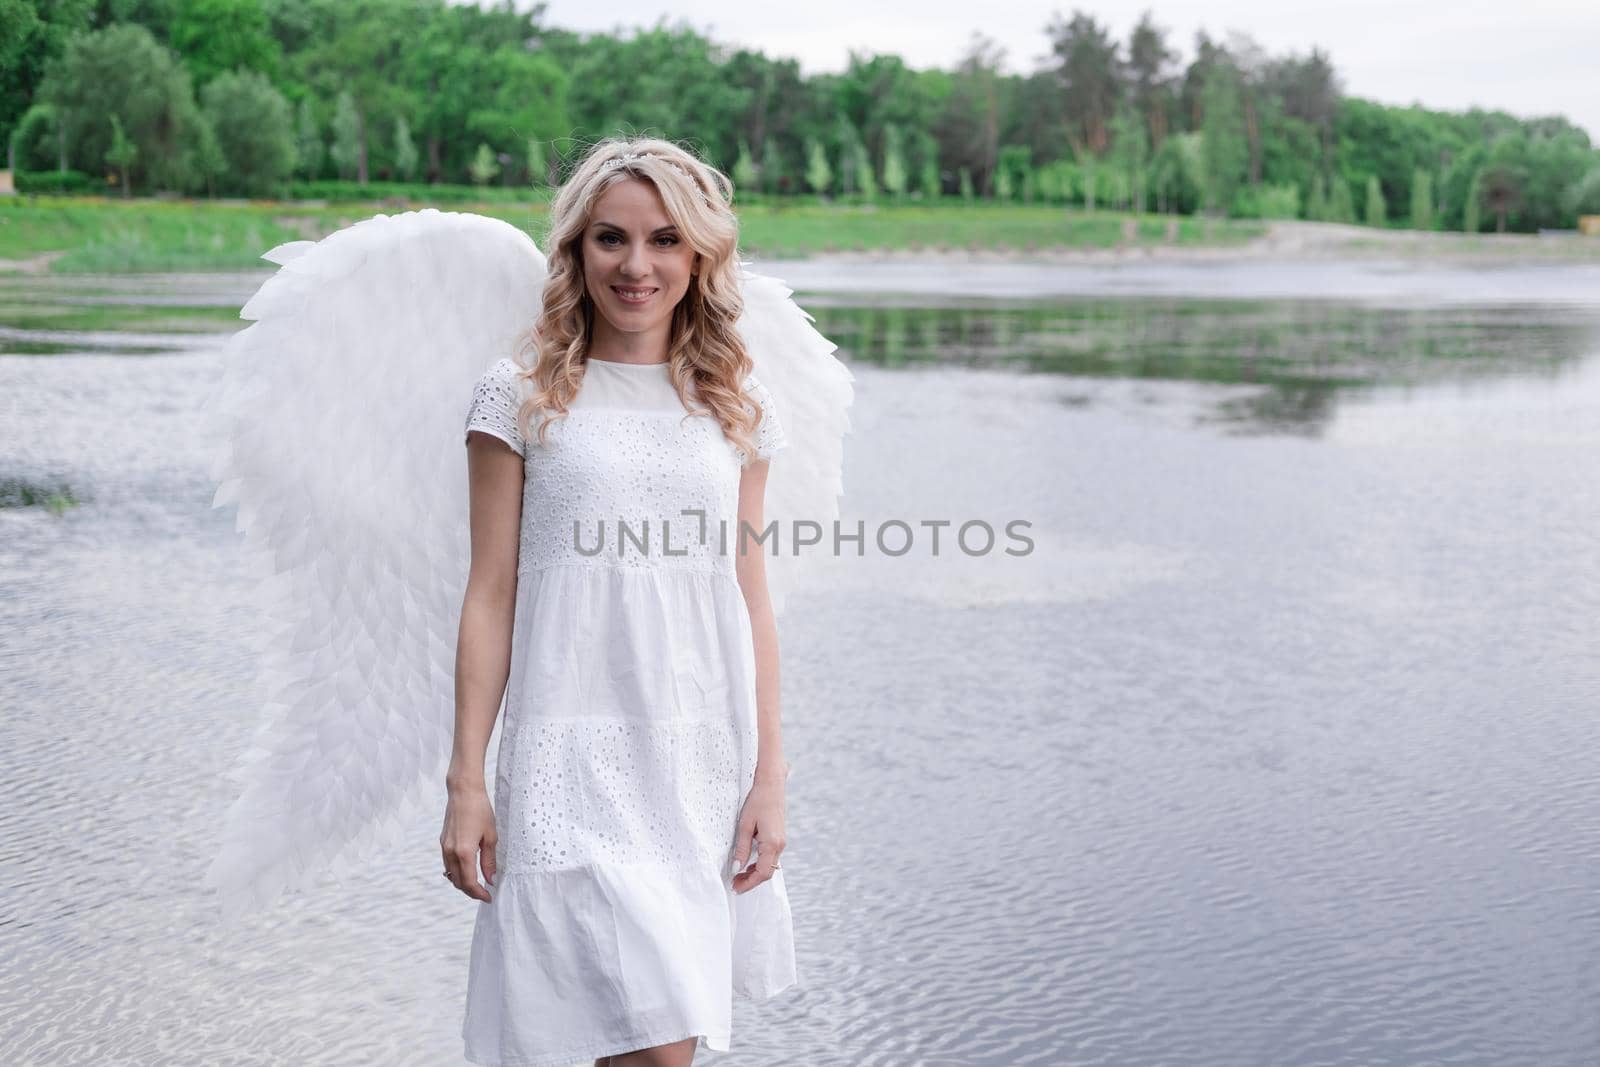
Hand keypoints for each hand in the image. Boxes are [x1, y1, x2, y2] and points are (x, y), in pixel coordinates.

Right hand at [440, 785, 496, 901]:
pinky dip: (456, 872)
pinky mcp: (443, 842)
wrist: (463, 792)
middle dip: (471, 891)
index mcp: (464, 852)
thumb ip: (489, 860)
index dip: (479, 894)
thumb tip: (490, 879)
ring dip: (463, 883)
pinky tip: (467, 870)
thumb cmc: (480, 810)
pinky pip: (448, 864)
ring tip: (478, 884)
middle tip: (485, 893)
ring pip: (451, 874)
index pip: (469, 883)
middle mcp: (451, 852)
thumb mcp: (491, 836)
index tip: (489, 897)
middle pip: (458, 882)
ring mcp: (444, 847)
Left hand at [730, 773, 786, 893]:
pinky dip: (759, 864)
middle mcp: (779, 845)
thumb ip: (742, 849)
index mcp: (772, 843)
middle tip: (735, 884)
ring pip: (769, 866)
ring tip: (738, 876)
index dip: (749, 883)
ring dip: (755, 874)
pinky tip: (748, 864)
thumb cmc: (757, 801)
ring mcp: (781, 842)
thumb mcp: (745, 826)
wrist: (771, 785)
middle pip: (767, 873)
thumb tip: (736, 868)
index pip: (762, 873)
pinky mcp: (779, 838)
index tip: (736, 887)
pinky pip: (770, 858)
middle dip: (751, 881)